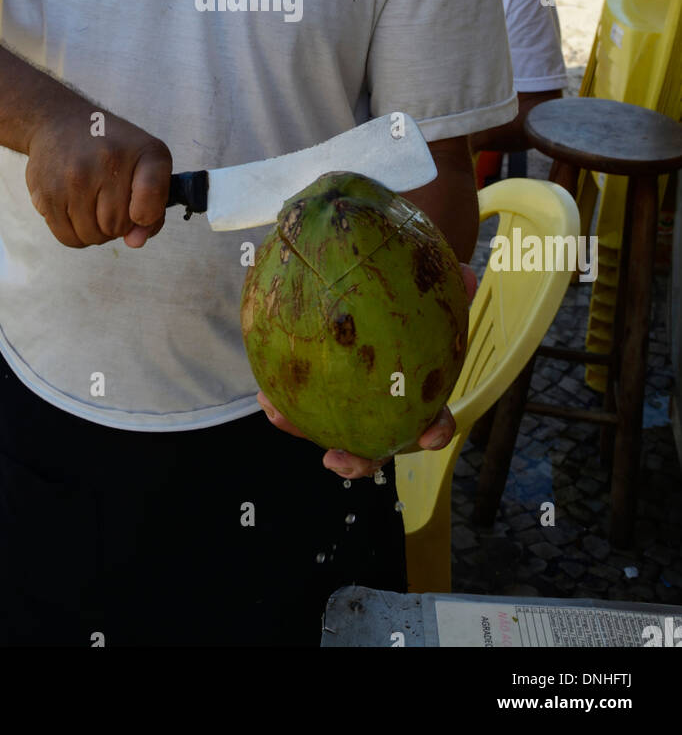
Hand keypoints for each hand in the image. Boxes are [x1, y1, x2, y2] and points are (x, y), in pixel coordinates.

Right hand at [25, 104, 171, 248]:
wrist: (59, 123)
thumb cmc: (113, 149)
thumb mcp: (146, 162)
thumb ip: (154, 205)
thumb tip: (135, 242)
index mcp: (143, 152)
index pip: (152, 194)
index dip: (148, 214)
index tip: (138, 212)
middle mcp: (108, 161)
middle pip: (118, 226)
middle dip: (117, 225)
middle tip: (110, 202)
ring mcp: (74, 178)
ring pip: (92, 236)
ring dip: (96, 231)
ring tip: (93, 204)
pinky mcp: (48, 193)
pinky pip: (68, 238)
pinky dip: (76, 233)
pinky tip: (76, 210)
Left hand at [258, 261, 477, 478]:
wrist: (384, 303)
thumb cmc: (413, 307)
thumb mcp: (429, 295)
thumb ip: (446, 288)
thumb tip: (470, 274)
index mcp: (418, 398)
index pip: (435, 420)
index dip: (434, 432)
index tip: (430, 434)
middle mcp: (384, 413)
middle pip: (376, 448)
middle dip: (357, 461)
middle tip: (334, 458)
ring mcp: (351, 409)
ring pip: (331, 430)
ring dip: (302, 429)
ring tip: (277, 414)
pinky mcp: (321, 396)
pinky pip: (302, 405)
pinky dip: (284, 400)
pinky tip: (265, 390)